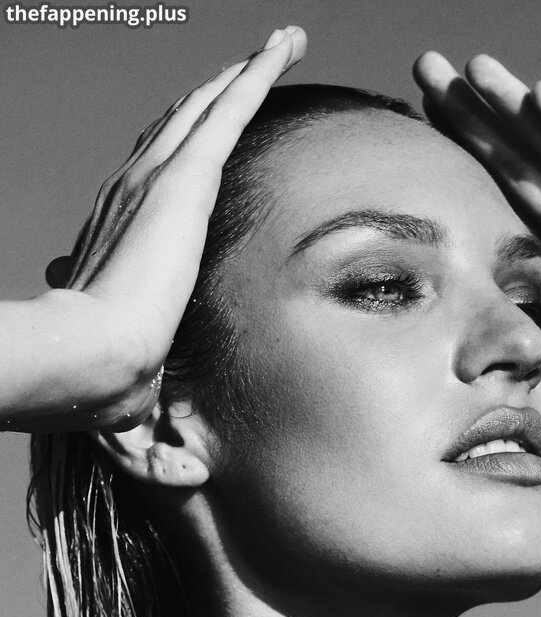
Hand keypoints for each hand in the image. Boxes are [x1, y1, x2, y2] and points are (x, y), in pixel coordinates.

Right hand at [4, 26, 305, 432]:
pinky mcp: (182, 178)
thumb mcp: (143, 407)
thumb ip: (163, 435)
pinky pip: (227, 109)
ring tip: (275, 48)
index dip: (180, 158)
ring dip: (239, 76)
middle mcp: (138, 198)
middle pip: (181, 131)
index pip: (158, 185)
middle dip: (215, 99)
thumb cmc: (102, 388)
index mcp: (130, 241)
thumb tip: (190, 477)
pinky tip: (283, 48)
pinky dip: (253, 74)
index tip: (207, 146)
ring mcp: (157, 182)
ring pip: (205, 108)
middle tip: (249, 72)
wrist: (91, 365)